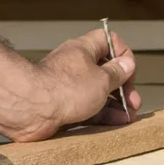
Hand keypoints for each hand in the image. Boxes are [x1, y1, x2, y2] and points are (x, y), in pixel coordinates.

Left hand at [11, 29, 140, 141]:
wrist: (30, 109)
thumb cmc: (64, 89)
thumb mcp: (101, 80)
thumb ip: (116, 74)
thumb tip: (127, 65)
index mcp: (83, 50)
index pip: (108, 41)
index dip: (122, 55)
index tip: (129, 72)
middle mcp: (74, 66)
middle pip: (104, 71)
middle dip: (122, 87)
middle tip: (133, 102)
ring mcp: (66, 87)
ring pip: (96, 93)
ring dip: (114, 104)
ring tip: (128, 117)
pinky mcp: (60, 106)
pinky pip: (85, 109)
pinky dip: (100, 115)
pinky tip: (114, 123)